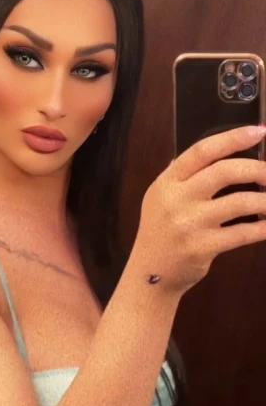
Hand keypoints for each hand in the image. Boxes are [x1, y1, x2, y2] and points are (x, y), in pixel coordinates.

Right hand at [131, 125, 265, 296]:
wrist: (150, 274)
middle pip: (224, 172)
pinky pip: (241, 233)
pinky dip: (261, 228)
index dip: (233, 138)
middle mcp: (176, 200)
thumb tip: (223, 152)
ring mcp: (189, 224)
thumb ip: (184, 177)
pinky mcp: (202, 247)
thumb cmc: (161, 233)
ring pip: (240, 202)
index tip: (259, 131)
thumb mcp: (161, 199)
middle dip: (258, 169)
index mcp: (167, 182)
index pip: (202, 151)